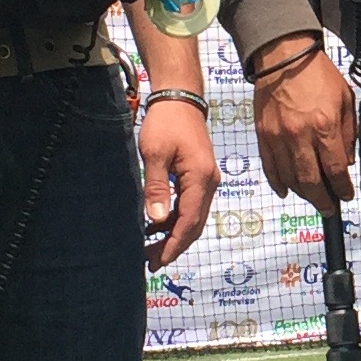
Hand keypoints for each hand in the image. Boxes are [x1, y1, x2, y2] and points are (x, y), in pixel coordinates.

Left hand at [137, 99, 218, 268]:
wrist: (180, 98)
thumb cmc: (166, 122)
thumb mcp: (154, 154)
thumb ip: (156, 187)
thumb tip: (156, 220)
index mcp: (201, 179)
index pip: (189, 222)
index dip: (174, 244)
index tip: (157, 260)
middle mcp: (210, 183)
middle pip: (195, 225)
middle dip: (174, 245)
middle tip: (151, 262)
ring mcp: (207, 180)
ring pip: (193, 217)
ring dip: (174, 234)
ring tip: (150, 248)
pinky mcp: (200, 177)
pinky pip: (190, 206)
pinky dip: (175, 219)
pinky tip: (156, 226)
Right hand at [253, 45, 356, 213]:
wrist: (284, 56)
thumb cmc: (316, 73)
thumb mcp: (345, 99)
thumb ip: (348, 133)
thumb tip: (346, 160)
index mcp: (324, 125)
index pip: (335, 169)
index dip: (342, 188)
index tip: (346, 195)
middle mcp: (301, 135)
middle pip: (311, 181)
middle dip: (323, 200)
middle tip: (329, 208)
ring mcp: (279, 138)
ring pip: (290, 179)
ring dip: (302, 194)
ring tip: (312, 198)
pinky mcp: (263, 136)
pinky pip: (270, 168)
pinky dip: (278, 183)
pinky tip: (287, 190)